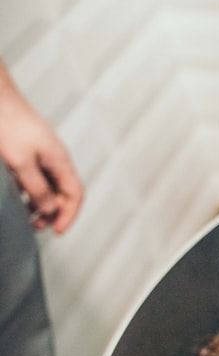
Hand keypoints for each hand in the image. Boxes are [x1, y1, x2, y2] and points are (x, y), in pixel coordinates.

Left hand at [0, 64, 82, 233]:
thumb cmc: (7, 124)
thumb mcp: (21, 162)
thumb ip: (37, 188)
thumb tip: (49, 209)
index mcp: (60, 161)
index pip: (74, 194)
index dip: (69, 215)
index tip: (56, 231)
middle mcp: (55, 158)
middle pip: (62, 192)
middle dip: (52, 212)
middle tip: (36, 226)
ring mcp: (41, 152)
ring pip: (47, 184)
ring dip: (39, 203)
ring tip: (25, 216)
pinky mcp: (27, 148)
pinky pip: (34, 174)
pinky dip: (28, 189)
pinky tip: (15, 194)